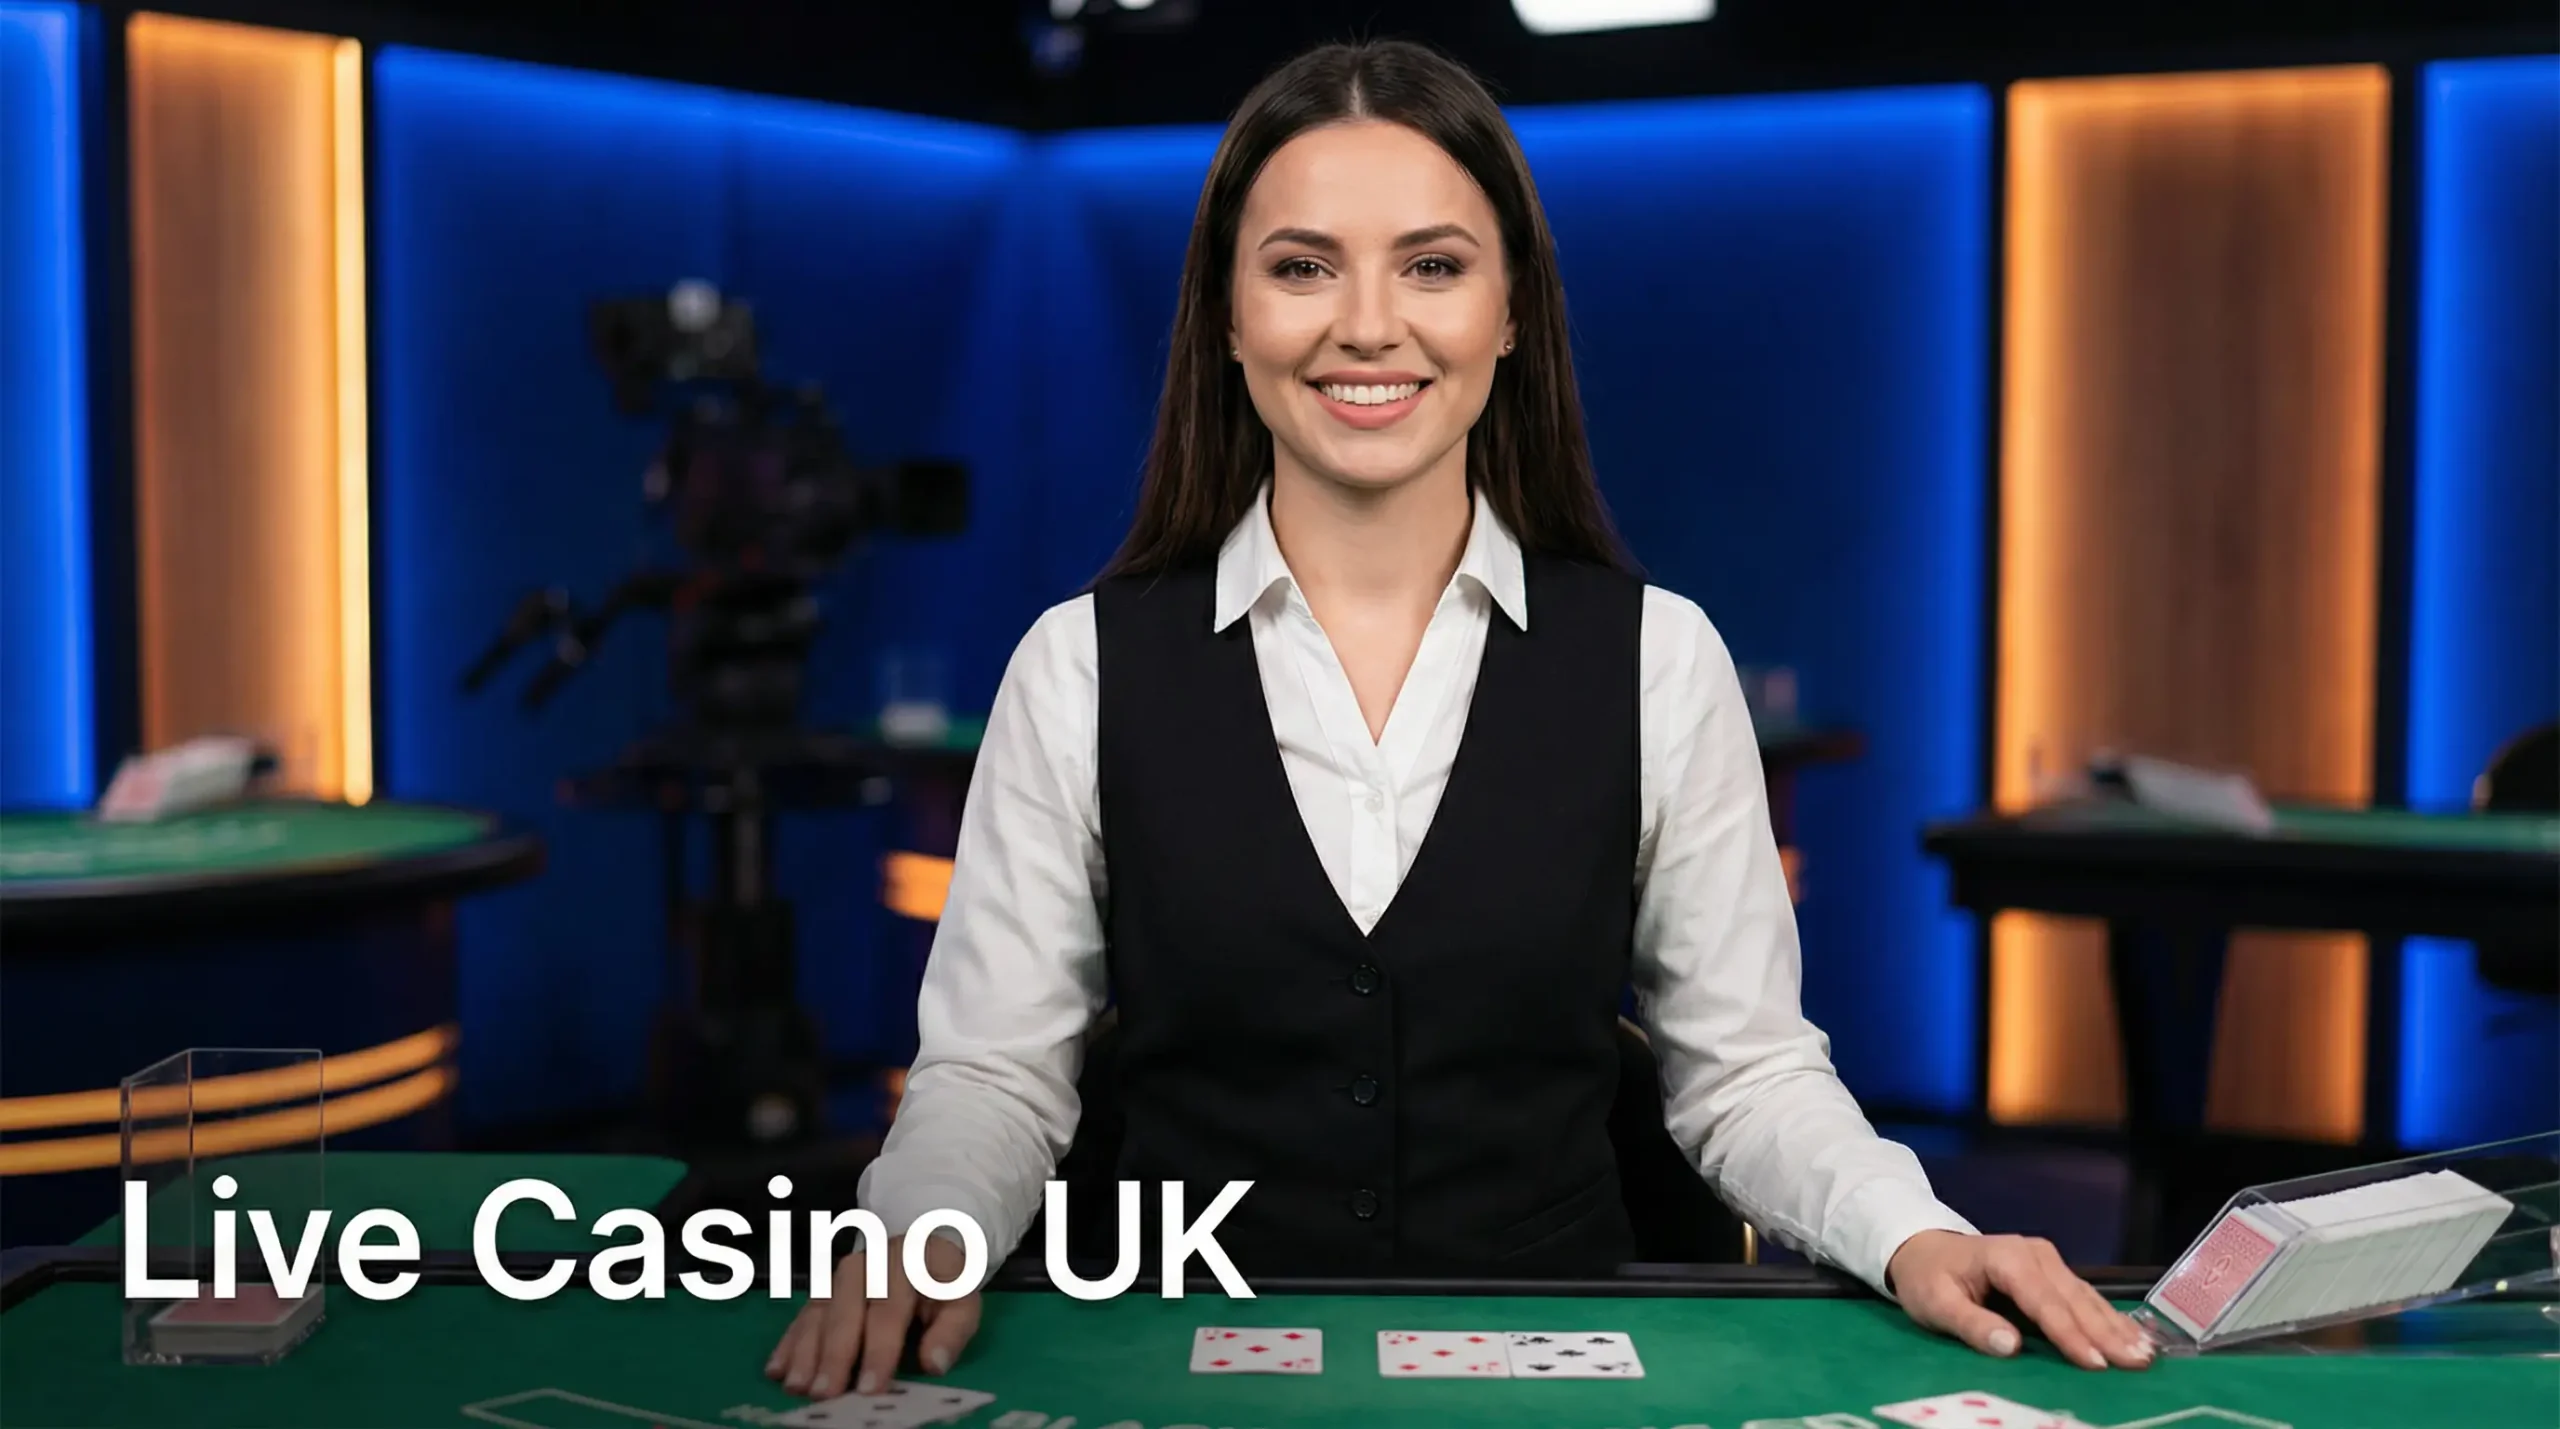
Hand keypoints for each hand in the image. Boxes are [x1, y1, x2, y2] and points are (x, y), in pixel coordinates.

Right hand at [765, 1233, 982, 1399]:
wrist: (923, 1244)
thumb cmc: (942, 1284)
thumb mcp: (962, 1302)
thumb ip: (952, 1332)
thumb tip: (934, 1366)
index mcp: (906, 1264)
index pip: (889, 1311)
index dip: (879, 1352)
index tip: (869, 1388)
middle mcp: (867, 1265)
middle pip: (845, 1311)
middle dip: (833, 1355)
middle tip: (824, 1394)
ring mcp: (840, 1275)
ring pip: (819, 1312)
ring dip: (805, 1351)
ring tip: (797, 1387)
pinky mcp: (823, 1287)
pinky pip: (802, 1314)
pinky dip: (788, 1342)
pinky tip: (777, 1369)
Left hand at [1887, 1230, 2153, 1370]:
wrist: (1923, 1249)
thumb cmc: (1928, 1278)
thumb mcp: (1935, 1303)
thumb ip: (1972, 1324)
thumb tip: (2011, 1345)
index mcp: (2006, 1259)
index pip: (2044, 1303)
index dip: (2071, 1335)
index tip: (2096, 1364)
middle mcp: (2035, 1254)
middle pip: (2075, 1299)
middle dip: (2108, 1333)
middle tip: (2139, 1363)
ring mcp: (2047, 1259)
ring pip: (2087, 1297)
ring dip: (2117, 1327)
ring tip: (2146, 1354)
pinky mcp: (2054, 1270)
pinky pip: (2085, 1296)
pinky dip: (2110, 1318)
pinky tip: (2134, 1336)